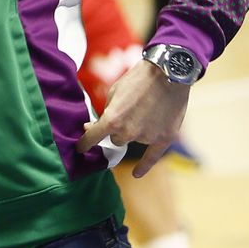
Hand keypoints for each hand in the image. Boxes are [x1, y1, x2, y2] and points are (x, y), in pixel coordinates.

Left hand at [78, 60, 188, 177]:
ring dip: (132, 133)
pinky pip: (151, 158)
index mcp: (112, 120)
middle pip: (115, 139)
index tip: (80, 148)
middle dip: (115, 130)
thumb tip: (91, 129)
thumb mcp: (113, 93)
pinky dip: (144, 166)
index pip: (92, 139)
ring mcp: (147, 137)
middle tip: (124, 115)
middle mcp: (128, 132)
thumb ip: (103, 114)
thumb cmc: (137, 80)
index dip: (84, 144)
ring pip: (131, 141)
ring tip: (142, 112)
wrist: (168, 72)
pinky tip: (137, 174)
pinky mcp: (164, 138)